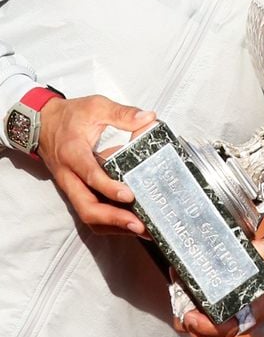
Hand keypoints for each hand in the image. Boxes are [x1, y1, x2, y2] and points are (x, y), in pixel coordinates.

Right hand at [38, 94, 155, 234]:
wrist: (42, 124)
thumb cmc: (69, 117)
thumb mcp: (96, 107)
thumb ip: (122, 113)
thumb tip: (147, 118)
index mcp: (73, 153)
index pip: (90, 175)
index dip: (109, 187)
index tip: (129, 195)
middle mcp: (70, 176)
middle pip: (86, 207)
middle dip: (113, 219)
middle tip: (139, 224)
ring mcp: (72, 188)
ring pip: (88, 215)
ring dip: (113, 226)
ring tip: (142, 230)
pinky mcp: (77, 192)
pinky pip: (91, 213)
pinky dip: (110, 222)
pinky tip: (131, 224)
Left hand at [174, 236, 263, 336]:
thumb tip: (258, 249)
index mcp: (257, 310)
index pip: (230, 327)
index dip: (207, 326)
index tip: (190, 315)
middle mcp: (241, 320)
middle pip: (206, 333)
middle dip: (186, 317)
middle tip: (177, 289)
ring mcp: (230, 319)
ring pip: (199, 329)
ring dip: (183, 311)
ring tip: (177, 283)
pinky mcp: (223, 313)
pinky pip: (200, 319)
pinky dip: (187, 305)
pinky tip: (183, 284)